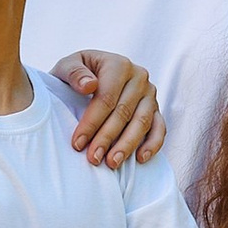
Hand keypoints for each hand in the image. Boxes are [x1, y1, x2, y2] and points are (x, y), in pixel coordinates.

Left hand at [59, 49, 166, 168]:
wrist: (90, 75)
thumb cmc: (77, 74)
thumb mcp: (67, 67)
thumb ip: (74, 73)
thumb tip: (89, 85)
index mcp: (118, 65)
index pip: (106, 97)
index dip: (92, 122)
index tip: (78, 143)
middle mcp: (139, 77)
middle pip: (123, 112)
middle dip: (107, 138)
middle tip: (93, 158)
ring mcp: (150, 94)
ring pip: (142, 122)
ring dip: (127, 145)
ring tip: (112, 163)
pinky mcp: (156, 109)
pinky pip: (159, 128)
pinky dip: (152, 144)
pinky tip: (140, 159)